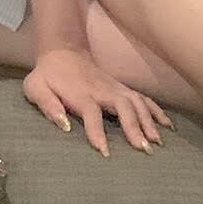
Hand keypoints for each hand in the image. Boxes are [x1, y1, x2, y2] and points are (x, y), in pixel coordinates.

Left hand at [22, 46, 175, 157]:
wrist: (62, 51)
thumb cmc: (47, 75)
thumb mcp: (35, 87)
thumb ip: (47, 105)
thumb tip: (63, 124)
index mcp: (80, 94)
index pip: (91, 114)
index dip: (97, 133)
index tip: (105, 152)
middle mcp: (101, 90)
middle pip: (122, 106)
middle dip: (133, 127)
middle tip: (143, 149)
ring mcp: (114, 87)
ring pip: (136, 102)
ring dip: (148, 120)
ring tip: (158, 141)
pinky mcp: (120, 87)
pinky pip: (142, 98)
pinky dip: (156, 110)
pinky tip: (167, 124)